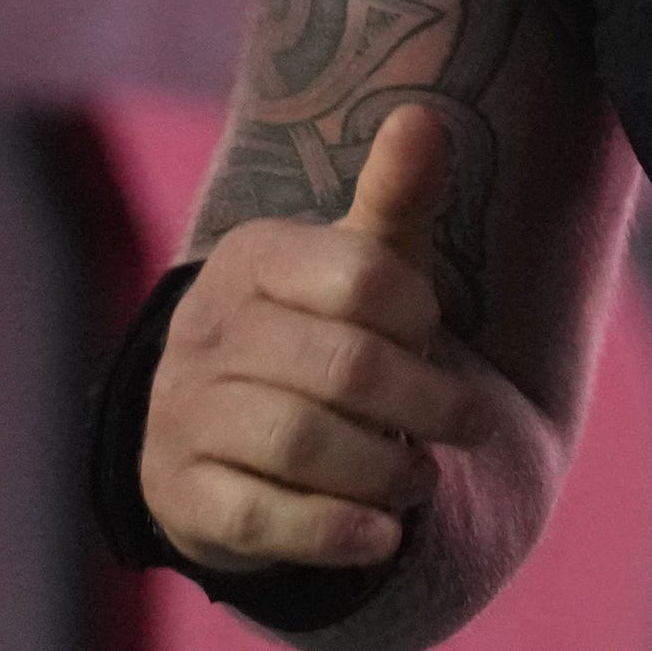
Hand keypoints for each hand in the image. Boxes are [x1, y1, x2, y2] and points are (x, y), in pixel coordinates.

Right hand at [141, 107, 481, 572]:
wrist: (218, 432)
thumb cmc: (316, 332)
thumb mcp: (358, 265)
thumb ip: (394, 199)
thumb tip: (423, 115)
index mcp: (251, 259)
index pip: (360, 276)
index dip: (419, 314)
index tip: (435, 333)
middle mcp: (204, 334)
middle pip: (343, 369)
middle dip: (426, 403)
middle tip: (469, 426)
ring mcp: (183, 418)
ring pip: (303, 445)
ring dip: (385, 469)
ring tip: (422, 479)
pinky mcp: (182, 498)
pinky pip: (262, 518)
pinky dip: (334, 532)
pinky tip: (381, 535)